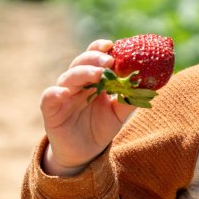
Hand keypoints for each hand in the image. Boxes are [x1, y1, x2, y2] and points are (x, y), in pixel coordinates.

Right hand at [39, 39, 137, 175]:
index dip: (101, 48)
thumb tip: (149, 85)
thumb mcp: (118, 114)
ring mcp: (62, 94)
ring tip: (98, 75)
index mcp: (91, 78)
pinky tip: (63, 93)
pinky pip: (49, 97)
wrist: (84, 153)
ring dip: (83, 73)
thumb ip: (129, 99)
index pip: (94, 57)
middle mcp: (76, 82)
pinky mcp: (50, 109)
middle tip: (109, 62)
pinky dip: (55, 93)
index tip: (113, 45)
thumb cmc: (100, 127)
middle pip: (81, 62)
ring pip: (68, 77)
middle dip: (95, 59)